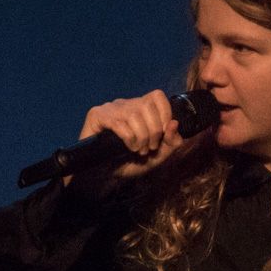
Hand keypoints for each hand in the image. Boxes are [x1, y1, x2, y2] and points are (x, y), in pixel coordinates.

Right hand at [63, 90, 196, 185]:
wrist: (105, 175)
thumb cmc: (129, 163)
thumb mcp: (157, 156)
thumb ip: (171, 142)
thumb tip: (174, 123)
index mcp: (140, 108)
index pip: (157, 96)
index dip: (165, 114)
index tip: (163, 135)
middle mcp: (125, 104)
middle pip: (147, 105)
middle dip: (154, 131)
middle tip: (149, 148)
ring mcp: (110, 108)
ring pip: (134, 114)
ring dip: (141, 137)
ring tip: (138, 150)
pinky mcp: (97, 115)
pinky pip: (118, 122)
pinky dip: (128, 138)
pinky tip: (128, 148)